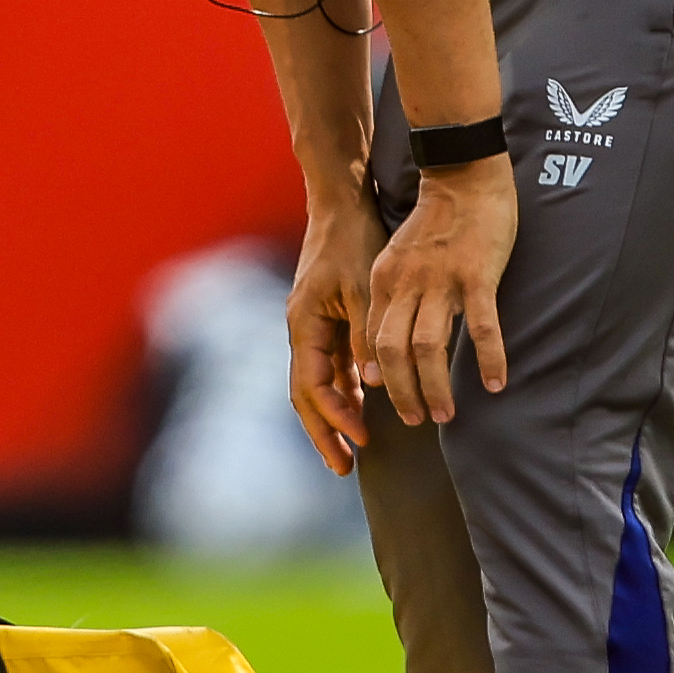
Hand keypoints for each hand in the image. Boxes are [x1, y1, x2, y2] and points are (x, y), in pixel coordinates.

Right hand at [285, 191, 384, 473]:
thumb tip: (371, 383)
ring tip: (354, 451)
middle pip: (307, 396)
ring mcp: (313, 328)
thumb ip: (366, 336)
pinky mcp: (328, 321)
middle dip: (325, 433)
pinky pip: (332, 367)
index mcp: (303, 325)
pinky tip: (362, 410)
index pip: (313, 386)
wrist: (342, 202)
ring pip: (319, 385)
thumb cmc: (352, 239)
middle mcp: (302, 331)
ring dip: (334, 417)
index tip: (363, 439)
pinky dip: (344, 392)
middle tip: (345, 469)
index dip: (336, 416)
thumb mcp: (362, 289)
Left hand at [364, 154, 511, 426]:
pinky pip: (482, 327)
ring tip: (446, 413)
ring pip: (430, 347)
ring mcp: (442, 280)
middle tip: (419, 420)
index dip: (380, 379)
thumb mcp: (397, 258)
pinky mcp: (477, 275)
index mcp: (384, 281)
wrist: (464, 174)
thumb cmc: (436, 222)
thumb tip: (385, 350)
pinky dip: (488, 359)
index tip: (393, 403)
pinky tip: (496, 383)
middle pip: (394, 353)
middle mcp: (406, 283)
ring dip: (436, 386)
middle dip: (403, 394)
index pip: (373, 341)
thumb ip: (390, 299)